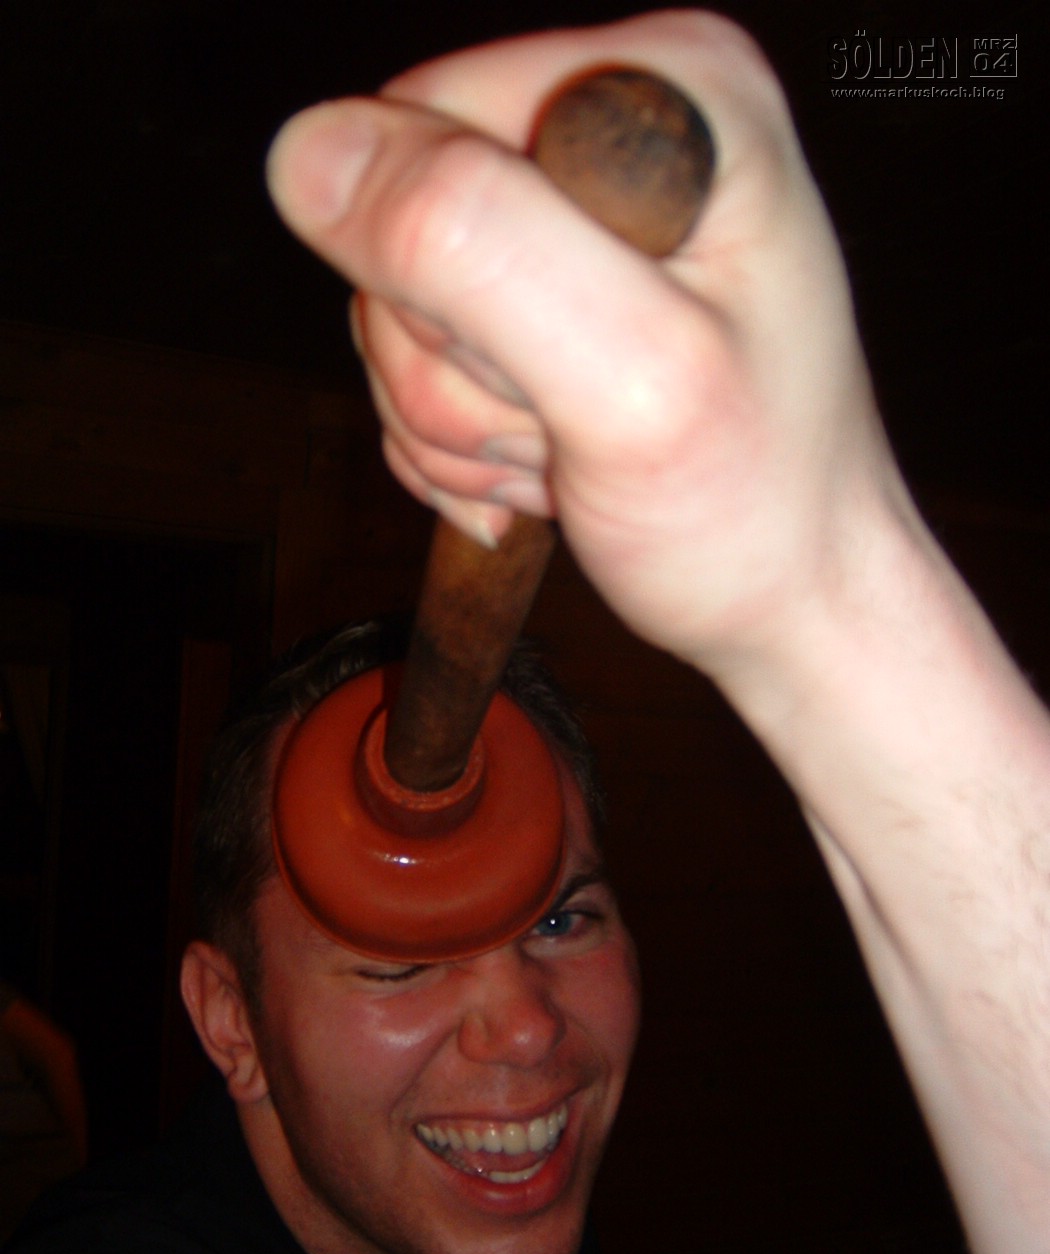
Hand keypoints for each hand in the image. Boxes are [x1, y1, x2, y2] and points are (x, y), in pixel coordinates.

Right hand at [265, 10, 897, 674]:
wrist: (786, 600)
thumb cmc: (754, 509)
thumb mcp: (628, 381)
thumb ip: (476, 249)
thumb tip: (312, 155)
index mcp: (669, 89)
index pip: (424, 117)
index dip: (441, 269)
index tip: (557, 360)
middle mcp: (619, 128)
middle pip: (401, 215)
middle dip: (460, 364)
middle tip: (568, 424)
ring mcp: (575, 221)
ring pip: (396, 306)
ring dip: (462, 420)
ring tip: (568, 455)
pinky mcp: (544, 298)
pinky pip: (414, 361)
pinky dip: (462, 445)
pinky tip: (546, 467)